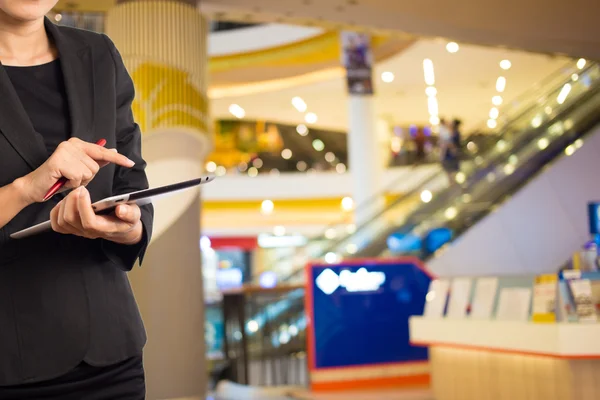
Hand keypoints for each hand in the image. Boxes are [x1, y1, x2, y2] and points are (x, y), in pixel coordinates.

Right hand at [14, 138, 134, 204]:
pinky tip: (62, 181)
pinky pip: (78, 177)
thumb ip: (95, 161)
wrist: (35, 187)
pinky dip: (72, 184)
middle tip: (71, 178)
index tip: (130, 163)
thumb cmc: (58, 179)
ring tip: (66, 179)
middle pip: (96, 166)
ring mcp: (65, 151)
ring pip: (88, 173)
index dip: (117, 158)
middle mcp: (71, 144)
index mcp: (77, 144)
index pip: (102, 151)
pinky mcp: (59, 161)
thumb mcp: (80, 169)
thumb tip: (113, 152)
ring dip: (79, 181)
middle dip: (86, 177)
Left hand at [50, 187, 142, 244]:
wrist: (121, 228)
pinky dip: (57, 211)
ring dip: (65, 204)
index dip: (83, 206)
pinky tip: (65, 202)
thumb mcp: (135, 214)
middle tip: (79, 188)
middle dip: (72, 201)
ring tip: (75, 193)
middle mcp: (89, 232)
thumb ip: (130, 213)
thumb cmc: (127, 219)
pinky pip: (57, 224)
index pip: (89, 222)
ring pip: (62, 221)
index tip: (84, 190)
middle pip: (71, 220)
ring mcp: (79, 232)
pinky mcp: (72, 229)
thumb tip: (121, 209)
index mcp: (105, 228)